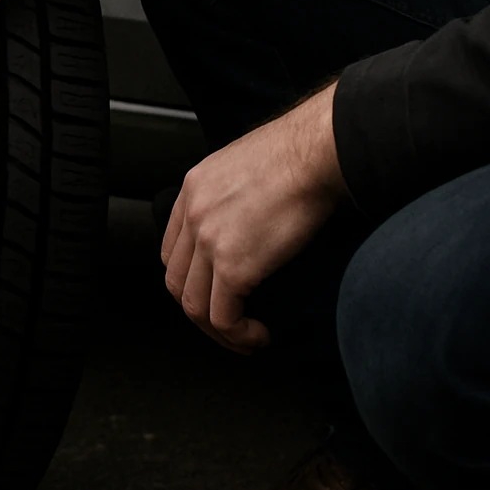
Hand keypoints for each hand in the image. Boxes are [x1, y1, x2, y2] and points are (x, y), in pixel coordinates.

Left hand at [162, 83, 347, 353]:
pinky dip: (238, 334)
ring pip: (194, 305)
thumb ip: (237, 195)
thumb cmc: (300, 153)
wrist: (316, 153)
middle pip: (178, 280)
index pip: (174, 248)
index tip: (214, 293)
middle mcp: (193, 214)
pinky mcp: (233, 265)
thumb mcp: (249, 166)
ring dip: (219, 331)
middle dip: (201, 310)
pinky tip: (258, 334)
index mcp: (194, 188)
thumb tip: (251, 225)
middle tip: (230, 324)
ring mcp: (208, 240)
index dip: (192, 279)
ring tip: (246, 337)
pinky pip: (223, 317)